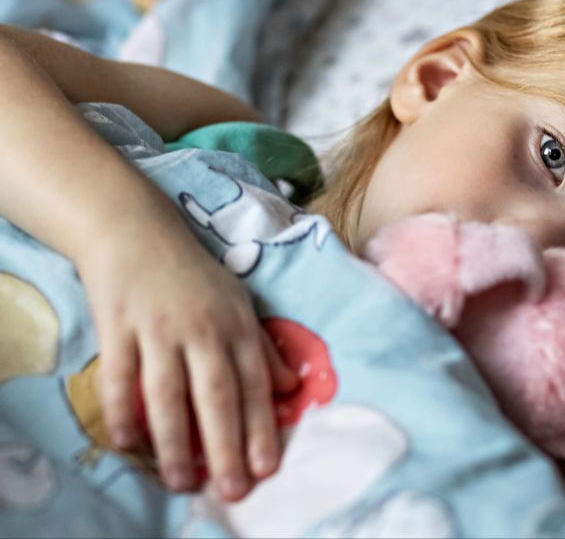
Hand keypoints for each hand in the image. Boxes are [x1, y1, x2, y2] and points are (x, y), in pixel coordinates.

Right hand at [77, 226, 297, 500]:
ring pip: (168, 392)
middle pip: (217, 394)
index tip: (268, 467)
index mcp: (237, 325)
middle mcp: (203, 329)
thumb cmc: (195, 274)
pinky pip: (119, 374)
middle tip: (233, 489)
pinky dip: (122, 408)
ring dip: (175, 441)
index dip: (262, 427)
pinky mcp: (118, 325)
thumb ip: (263, 348)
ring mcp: (159, 327)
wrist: (137, 230)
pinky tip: (127, 442)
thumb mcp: (239, 303)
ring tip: (182, 481)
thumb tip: (291, 389)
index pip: (254, 384)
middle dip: (227, 445)